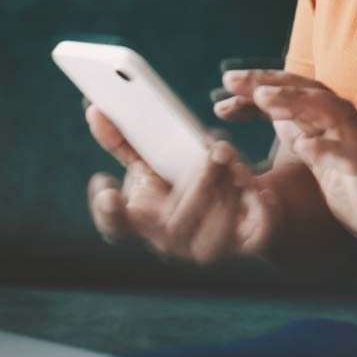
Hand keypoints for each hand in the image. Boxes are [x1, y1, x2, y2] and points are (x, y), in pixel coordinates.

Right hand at [84, 105, 278, 263]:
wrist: (244, 207)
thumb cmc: (189, 181)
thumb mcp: (159, 159)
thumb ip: (127, 140)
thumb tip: (95, 109)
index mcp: (146, 218)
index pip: (119, 224)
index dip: (110, 212)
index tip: (106, 186)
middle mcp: (173, 240)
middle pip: (178, 222)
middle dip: (199, 184)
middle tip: (216, 149)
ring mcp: (208, 248)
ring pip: (216, 228)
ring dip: (228, 188)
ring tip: (236, 159)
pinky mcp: (246, 245)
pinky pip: (254, 231)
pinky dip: (256, 204)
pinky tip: (260, 187)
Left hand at [223, 70, 356, 274]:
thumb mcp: (325, 166)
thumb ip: (306, 139)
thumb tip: (278, 118)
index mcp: (334, 126)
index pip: (295, 95)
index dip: (260, 89)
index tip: (225, 91)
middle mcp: (348, 127)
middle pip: (308, 91)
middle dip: (269, 83)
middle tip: (231, 78)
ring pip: (329, 112)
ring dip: (296, 102)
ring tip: (263, 97)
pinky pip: (350, 157)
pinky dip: (328, 149)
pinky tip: (305, 146)